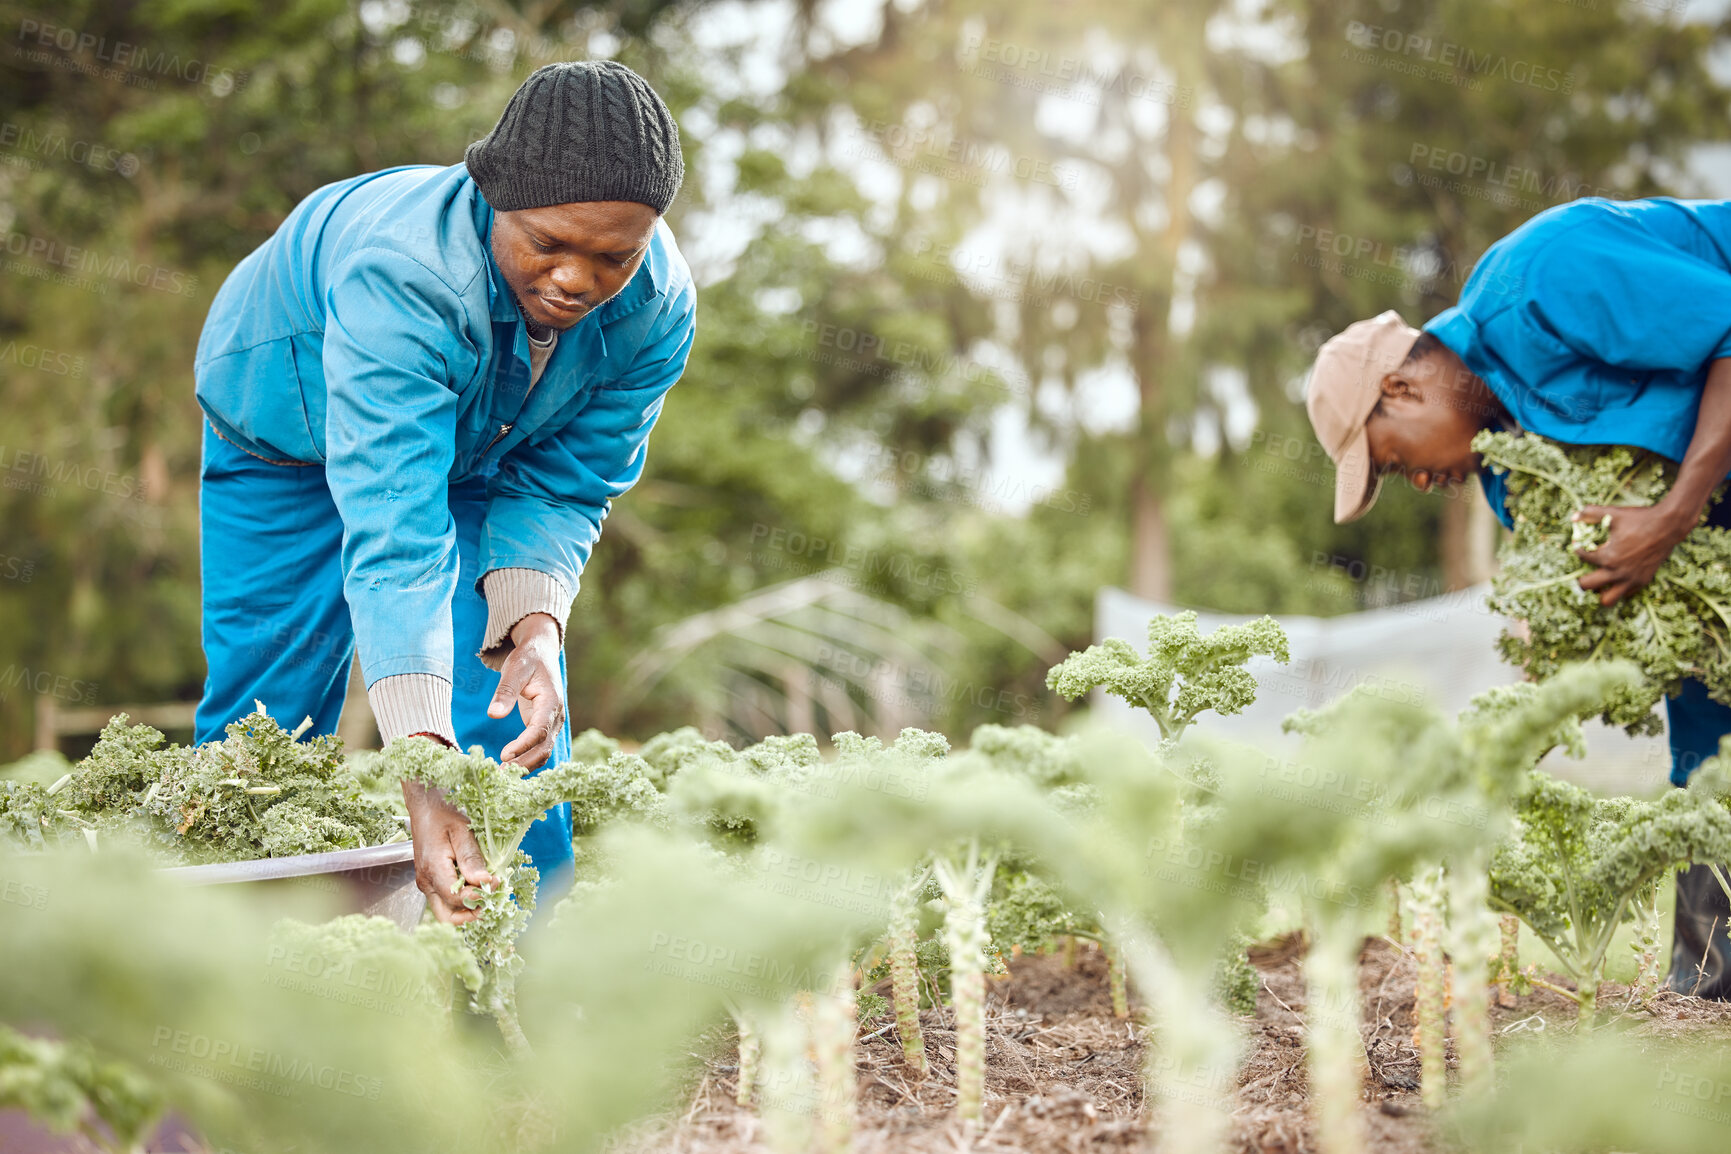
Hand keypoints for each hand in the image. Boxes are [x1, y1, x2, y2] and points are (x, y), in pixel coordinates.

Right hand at [402, 771, 496, 924]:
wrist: (426, 807)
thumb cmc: (444, 815)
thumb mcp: (461, 831)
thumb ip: (471, 858)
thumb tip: (484, 882)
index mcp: (432, 869)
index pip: (456, 898)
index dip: (479, 897)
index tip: (497, 883)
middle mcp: (426, 882)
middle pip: (447, 916)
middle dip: (471, 915)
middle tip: (492, 901)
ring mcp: (427, 884)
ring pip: (446, 910)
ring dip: (468, 909)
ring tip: (488, 894)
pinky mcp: (430, 881)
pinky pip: (446, 900)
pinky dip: (462, 900)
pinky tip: (477, 887)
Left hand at [488, 612, 564, 768]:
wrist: (541, 654)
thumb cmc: (527, 659)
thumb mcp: (515, 669)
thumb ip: (505, 691)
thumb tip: (494, 714)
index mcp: (551, 701)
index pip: (539, 730)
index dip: (523, 745)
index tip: (504, 755)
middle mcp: (556, 716)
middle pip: (544, 747)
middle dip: (523, 762)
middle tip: (499, 773)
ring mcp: (552, 724)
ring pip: (543, 752)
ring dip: (525, 765)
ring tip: (501, 774)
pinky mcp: (544, 727)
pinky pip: (539, 749)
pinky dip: (526, 761)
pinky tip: (509, 767)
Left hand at [1573, 502, 1694, 606]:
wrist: (1668, 526)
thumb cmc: (1640, 519)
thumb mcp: (1613, 514)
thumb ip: (1590, 513)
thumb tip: (1572, 517)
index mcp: (1607, 556)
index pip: (1581, 558)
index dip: (1578, 550)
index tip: (1582, 545)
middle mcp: (1617, 572)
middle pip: (1587, 586)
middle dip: (1581, 578)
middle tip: (1585, 570)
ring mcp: (1631, 579)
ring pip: (1607, 600)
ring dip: (1600, 591)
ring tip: (1600, 580)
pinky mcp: (1643, 581)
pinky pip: (1625, 594)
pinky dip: (1618, 588)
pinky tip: (1617, 576)